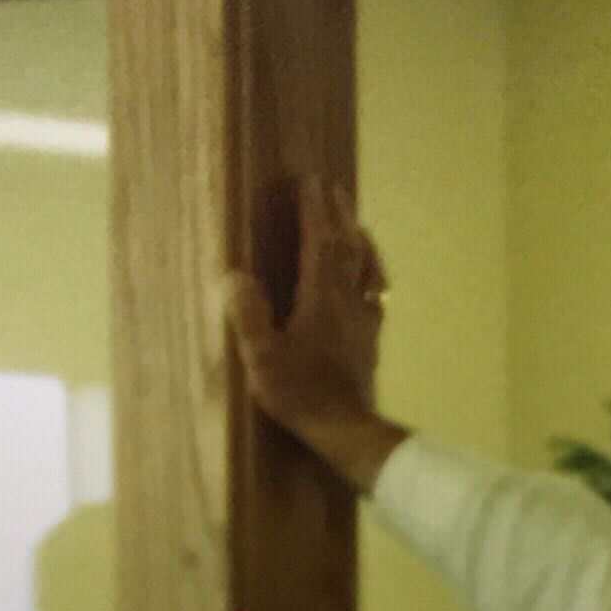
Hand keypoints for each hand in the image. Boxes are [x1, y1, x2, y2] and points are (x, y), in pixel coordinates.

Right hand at [220, 178, 396, 484]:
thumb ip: (250, 316)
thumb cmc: (302, 395)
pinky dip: (373, 271)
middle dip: (337, 213)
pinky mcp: (371, 338)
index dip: (313, 210)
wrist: (347, 429)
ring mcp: (363, 319)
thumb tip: (235, 275)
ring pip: (366, 267)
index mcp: (320, 299)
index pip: (319, 242)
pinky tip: (371, 273)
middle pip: (346, 246)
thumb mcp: (264, 359)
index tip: (309, 181)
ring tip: (353, 218)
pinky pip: (375, 293)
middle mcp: (347, 301)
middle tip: (331, 185)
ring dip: (358, 237)